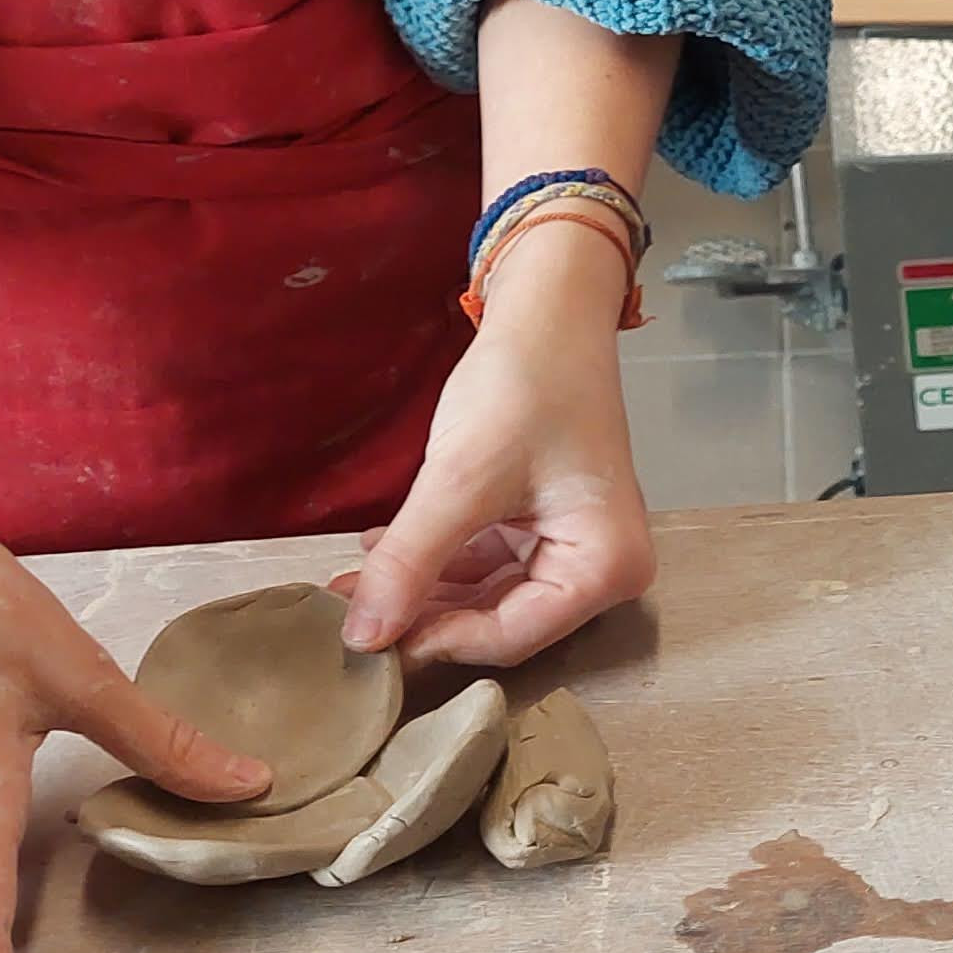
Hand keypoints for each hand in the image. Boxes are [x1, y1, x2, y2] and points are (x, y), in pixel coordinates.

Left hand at [342, 221, 657, 666]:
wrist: (548, 313)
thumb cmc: (526, 386)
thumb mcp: (459, 479)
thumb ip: (411, 562)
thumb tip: (361, 637)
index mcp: (605, 567)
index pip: (512, 635)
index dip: (436, 639)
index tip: (364, 639)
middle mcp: (601, 570)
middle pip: (501, 621)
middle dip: (423, 615)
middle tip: (347, 614)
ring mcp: (574, 548)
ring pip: (486, 596)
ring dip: (421, 591)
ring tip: (352, 585)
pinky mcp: (545, 527)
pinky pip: (486, 564)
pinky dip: (436, 562)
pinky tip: (383, 554)